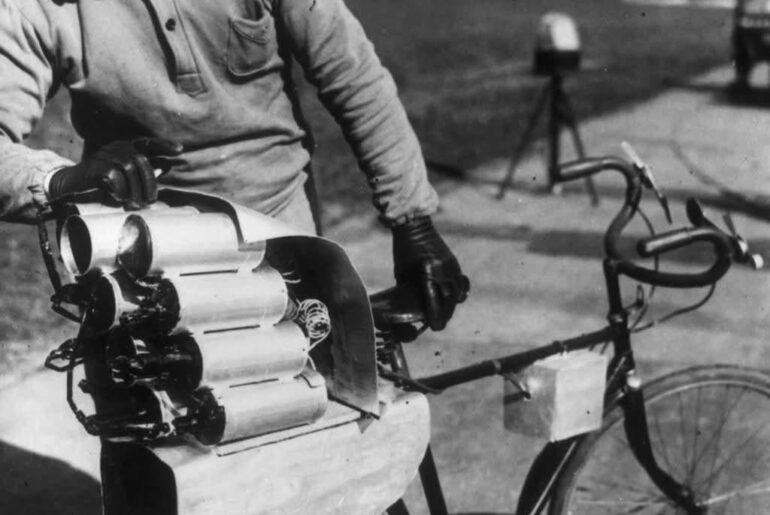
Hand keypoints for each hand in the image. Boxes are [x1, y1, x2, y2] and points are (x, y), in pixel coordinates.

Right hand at [47, 138, 182, 208]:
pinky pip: (115, 178)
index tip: (180, 150)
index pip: (148, 142)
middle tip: (150, 202)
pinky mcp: (96, 165)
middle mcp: (117, 146)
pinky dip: (120, 190)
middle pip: (142, 162)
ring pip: (130, 170)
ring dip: (135, 190)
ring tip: (135, 204)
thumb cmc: (102, 180)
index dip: (164, 145)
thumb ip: (142, 171)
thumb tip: (164, 167)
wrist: (72, 183)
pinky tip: (118, 197)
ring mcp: (106, 154)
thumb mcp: (124, 175)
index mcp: (126, 146)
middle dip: (149, 184)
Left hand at [392, 216, 469, 330]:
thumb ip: (409, 290)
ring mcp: (451, 265)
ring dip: (451, 306)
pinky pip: (460, 282)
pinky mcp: (454, 263)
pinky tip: (453, 301)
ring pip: (456, 293)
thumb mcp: (402, 272)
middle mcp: (441, 269)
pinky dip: (457, 293)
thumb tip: (413, 307)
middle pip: (448, 299)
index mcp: (426, 271)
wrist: (415, 226)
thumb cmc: (404, 250)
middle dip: (444, 315)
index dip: (435, 316)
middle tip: (439, 325)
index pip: (434, 300)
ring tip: (445, 316)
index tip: (434, 326)